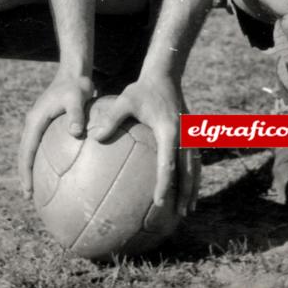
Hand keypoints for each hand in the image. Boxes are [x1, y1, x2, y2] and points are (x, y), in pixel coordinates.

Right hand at [18, 68, 93, 199]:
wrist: (74, 71)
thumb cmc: (77, 84)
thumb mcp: (78, 97)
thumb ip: (76, 114)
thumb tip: (76, 133)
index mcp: (36, 120)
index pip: (27, 151)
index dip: (25, 172)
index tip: (28, 190)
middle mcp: (33, 122)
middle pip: (25, 153)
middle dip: (25, 175)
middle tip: (29, 196)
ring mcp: (39, 122)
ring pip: (31, 150)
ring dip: (32, 168)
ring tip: (38, 188)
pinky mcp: (47, 123)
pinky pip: (42, 145)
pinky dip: (43, 159)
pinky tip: (55, 171)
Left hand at [89, 75, 200, 217]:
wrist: (165, 73)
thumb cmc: (142, 88)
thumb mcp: (125, 100)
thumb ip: (111, 119)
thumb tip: (93, 137)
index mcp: (168, 131)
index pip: (168, 163)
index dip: (165, 184)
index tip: (159, 202)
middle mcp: (183, 134)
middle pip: (188, 170)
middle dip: (185, 193)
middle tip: (180, 214)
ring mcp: (189, 133)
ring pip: (195, 166)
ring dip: (193, 187)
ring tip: (189, 207)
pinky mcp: (190, 132)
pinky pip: (194, 158)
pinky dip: (193, 174)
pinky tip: (188, 185)